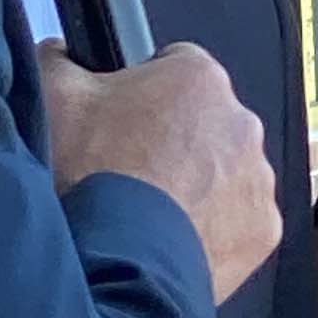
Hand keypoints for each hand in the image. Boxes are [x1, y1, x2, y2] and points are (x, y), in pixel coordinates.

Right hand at [41, 41, 278, 303]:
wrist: (121, 263)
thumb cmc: (93, 179)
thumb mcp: (53, 99)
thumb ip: (58, 60)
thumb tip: (61, 54)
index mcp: (198, 77)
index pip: (174, 66)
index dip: (143, 92)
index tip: (123, 120)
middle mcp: (241, 121)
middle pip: (204, 121)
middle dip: (173, 140)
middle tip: (132, 171)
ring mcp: (258, 177)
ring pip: (226, 171)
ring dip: (196, 183)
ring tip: (152, 209)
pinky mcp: (264, 228)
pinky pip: (240, 219)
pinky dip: (214, 227)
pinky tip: (176, 235)